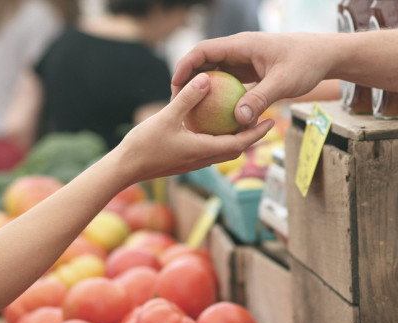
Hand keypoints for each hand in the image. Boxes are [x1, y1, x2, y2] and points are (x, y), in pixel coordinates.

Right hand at [118, 72, 273, 183]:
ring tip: (242, 120)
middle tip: (263, 118)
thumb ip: (188, 98)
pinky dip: (218, 138)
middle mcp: (203, 159)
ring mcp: (194, 162)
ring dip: (235, 138)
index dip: (257, 133)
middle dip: (252, 136)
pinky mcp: (185, 161)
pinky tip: (212, 124)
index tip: (271, 121)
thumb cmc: (144, 145)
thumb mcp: (166, 117)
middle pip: (236, 148)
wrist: (125, 169)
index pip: (240, 143)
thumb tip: (206, 78)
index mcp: (204, 151)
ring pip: (222, 150)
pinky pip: (208, 149)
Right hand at [171, 32, 333, 126]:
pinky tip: (216, 115)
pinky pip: (230, 82)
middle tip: (178, 103)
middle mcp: (239, 50)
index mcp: (242, 45)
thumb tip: (238, 120)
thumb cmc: (306, 63)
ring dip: (204, 89)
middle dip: (189, 80)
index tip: (175, 86)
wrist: (324, 56)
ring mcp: (245, 60)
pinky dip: (221, 96)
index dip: (185, 66)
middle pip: (205, 62)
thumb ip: (260, 99)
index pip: (204, 50)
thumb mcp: (283, 83)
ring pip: (216, 73)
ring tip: (192, 111)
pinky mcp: (251, 71)